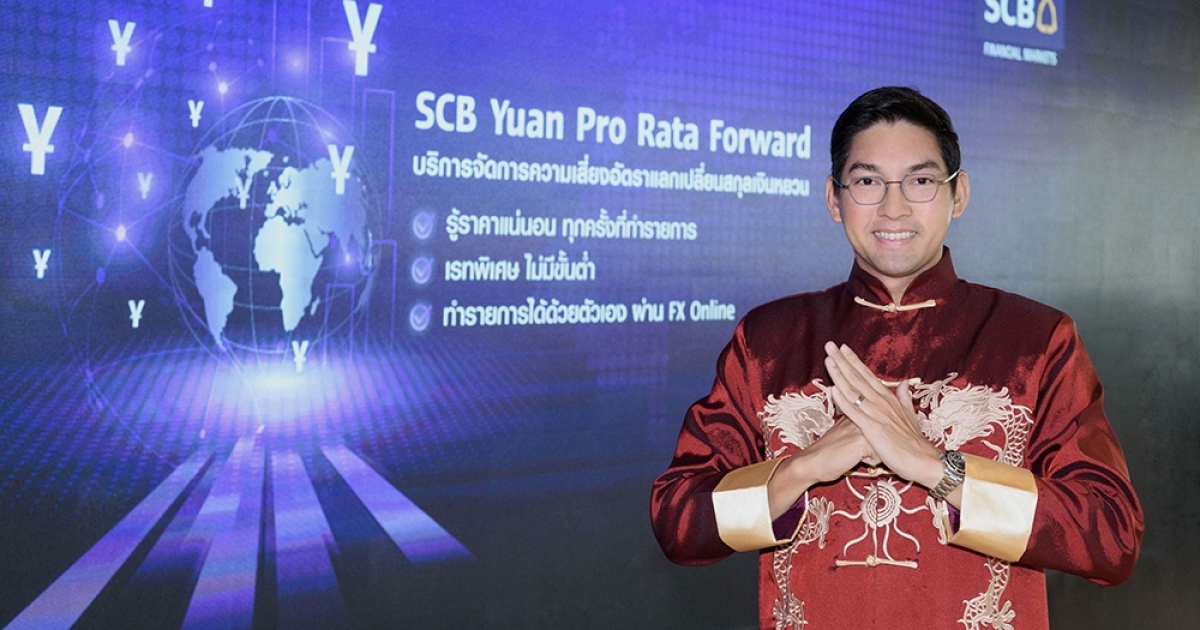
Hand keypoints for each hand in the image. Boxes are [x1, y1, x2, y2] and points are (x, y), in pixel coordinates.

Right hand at [769, 418, 876, 518]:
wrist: (812, 462)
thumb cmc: (828, 452)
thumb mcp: (843, 432)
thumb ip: (857, 426)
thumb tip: (873, 431)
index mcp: (855, 413)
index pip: (879, 422)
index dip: (876, 435)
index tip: (863, 443)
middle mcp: (859, 417)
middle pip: (883, 433)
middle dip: (877, 445)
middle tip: (860, 451)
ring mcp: (861, 428)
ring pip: (883, 444)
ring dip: (874, 454)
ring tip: (858, 455)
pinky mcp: (861, 442)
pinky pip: (878, 455)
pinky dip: (870, 461)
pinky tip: (856, 460)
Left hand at [823, 341, 942, 487]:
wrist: (923, 461)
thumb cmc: (915, 442)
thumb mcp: (910, 416)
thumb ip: (905, 398)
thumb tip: (906, 382)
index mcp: (889, 399)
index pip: (868, 376)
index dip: (854, 362)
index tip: (843, 348)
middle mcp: (882, 403)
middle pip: (858, 378)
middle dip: (843, 361)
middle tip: (830, 345)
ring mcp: (877, 414)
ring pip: (854, 391)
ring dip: (840, 375)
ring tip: (828, 360)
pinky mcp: (873, 428)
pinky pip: (855, 412)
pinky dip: (844, 401)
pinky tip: (833, 390)